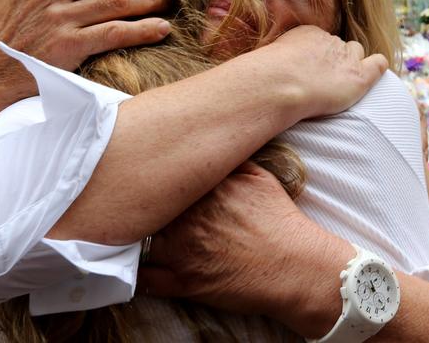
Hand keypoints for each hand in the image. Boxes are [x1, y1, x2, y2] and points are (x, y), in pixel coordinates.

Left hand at [139, 162, 352, 336]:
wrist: (297, 267)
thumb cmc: (281, 222)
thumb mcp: (259, 177)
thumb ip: (230, 161)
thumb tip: (213, 144)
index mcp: (203, 189)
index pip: (161, 176)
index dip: (152, 177)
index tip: (147, 176)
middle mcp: (188, 217)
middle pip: (145, 205)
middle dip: (139, 203)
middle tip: (132, 200)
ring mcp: (182, 252)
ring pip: (137, 239)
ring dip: (133, 234)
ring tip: (130, 229)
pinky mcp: (183, 283)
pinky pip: (144, 278)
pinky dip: (136, 272)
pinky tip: (135, 263)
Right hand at [261, 26, 387, 119]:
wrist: (280, 83)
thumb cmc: (265, 76)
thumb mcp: (267, 59)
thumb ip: (277, 60)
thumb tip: (265, 69)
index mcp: (308, 33)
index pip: (321, 41)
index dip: (318, 56)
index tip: (308, 70)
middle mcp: (329, 41)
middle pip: (340, 47)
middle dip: (336, 60)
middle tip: (323, 79)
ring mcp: (346, 57)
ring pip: (356, 54)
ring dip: (352, 65)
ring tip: (341, 82)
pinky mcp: (359, 75)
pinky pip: (378, 64)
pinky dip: (377, 67)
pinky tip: (374, 72)